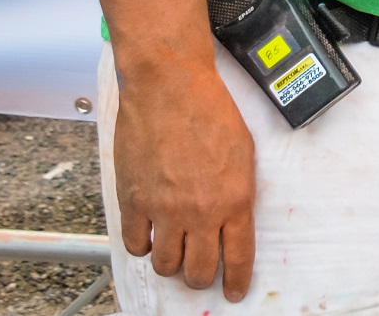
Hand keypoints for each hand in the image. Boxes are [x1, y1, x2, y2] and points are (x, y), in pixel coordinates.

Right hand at [112, 55, 255, 298]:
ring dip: (171, 263)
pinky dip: (142, 244)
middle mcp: (201, 211)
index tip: (234, 292)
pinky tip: (149, 233)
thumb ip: (238, 191)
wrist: (170, 87)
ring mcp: (164, 209)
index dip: (236, 281)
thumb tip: (233, 220)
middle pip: (199, 271)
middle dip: (201, 278)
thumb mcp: (243, 152)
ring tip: (174, 249)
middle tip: (200, 272)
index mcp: (234, 198)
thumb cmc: (210, 111)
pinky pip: (136, 245)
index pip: (238, 257)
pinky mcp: (134, 202)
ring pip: (166, 265)